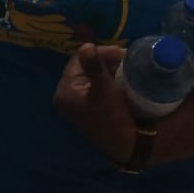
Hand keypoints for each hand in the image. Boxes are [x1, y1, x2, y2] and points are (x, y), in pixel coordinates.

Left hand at [53, 43, 135, 163]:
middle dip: (105, 61)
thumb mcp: (104, 90)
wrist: (129, 146)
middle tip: (126, 57)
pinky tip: (124, 77)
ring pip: (93, 76)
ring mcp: (79, 103)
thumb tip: (86, 46)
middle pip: (85, 68)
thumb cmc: (114, 117)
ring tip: (127, 65)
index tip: (120, 52)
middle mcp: (68, 97)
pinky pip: (98, 86)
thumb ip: (94, 67)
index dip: (99, 53)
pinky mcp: (91, 107)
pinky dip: (110, 79)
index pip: (78, 61)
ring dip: (109, 69)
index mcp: (65, 92)